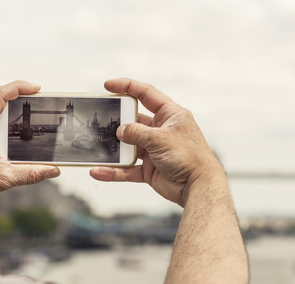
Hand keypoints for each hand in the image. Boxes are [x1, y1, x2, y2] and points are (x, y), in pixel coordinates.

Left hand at [0, 81, 60, 222]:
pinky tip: (21, 140)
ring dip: (16, 118)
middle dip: (23, 102)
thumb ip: (31, 174)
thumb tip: (54, 170)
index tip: (37, 88)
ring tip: (35, 122)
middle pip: (1, 104)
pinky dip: (10, 130)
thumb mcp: (3, 179)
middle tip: (42, 105)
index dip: (18, 87)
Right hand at [90, 78, 221, 205]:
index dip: (127, 87)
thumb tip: (119, 131)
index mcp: (170, 115)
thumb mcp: (160, 139)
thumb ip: (137, 133)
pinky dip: (114, 171)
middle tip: (99, 120)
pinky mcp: (150, 169)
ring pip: (129, 146)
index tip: (108, 85)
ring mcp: (155, 150)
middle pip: (134, 121)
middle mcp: (162, 130)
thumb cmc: (189, 157)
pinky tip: (98, 171)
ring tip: (96, 146)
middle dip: (117, 121)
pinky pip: (128, 169)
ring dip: (113, 148)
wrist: (198, 187)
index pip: (147, 94)